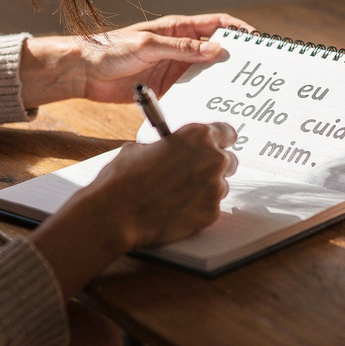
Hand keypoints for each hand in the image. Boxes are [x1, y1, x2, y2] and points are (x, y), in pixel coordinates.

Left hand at [20, 13, 254, 107]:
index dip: (238, 30)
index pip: (215, 25)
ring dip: (219, 82)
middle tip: (255, 72)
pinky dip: (201, 98)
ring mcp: (173, 69)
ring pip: (205, 74)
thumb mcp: (149, 45)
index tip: (257, 41)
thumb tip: (217, 49)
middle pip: (215, 51)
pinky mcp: (166, 89)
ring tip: (239, 93)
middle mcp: (179, 48)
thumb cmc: (110, 50)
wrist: (83, 73)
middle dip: (235, 59)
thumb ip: (182, 49)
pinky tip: (213, 107)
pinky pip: (190, 92)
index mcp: (177, 28)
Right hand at [28, 122, 237, 292]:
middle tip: (192, 174)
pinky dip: (198, 209)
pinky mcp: (211, 213)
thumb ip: (165, 147)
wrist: (116, 213)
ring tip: (177, 196)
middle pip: (228, 161)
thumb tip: (167, 151)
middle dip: (213, 167)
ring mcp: (215, 188)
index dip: (218, 141)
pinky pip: (211, 208)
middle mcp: (213, 159)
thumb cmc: (123, 179)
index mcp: (198, 136)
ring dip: (205, 189)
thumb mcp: (141, 148)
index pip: (226, 132)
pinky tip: (176, 210)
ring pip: (220, 187)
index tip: (214, 146)